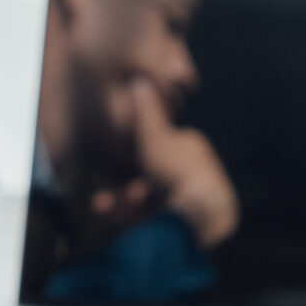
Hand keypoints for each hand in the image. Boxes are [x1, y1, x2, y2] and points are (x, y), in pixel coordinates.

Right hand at [121, 77, 238, 247]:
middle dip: (124, 194)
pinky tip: (124, 226)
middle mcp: (196, 173)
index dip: (131, 164)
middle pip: (150, 183)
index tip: (114, 168)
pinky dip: (142, 223)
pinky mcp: (197, 226)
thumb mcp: (154, 139)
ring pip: (153, 204)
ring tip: (108, 214)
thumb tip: (139, 80)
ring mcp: (196, 201)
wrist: (204, 216)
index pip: (155, 152)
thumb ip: (145, 112)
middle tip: (102, 204)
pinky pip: (163, 221)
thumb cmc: (177, 174)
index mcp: (192, 149)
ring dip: (127, 208)